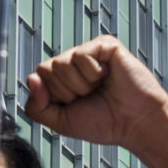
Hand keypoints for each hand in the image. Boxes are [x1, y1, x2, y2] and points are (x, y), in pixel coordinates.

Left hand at [23, 36, 167, 153]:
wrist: (136, 123)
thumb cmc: (103, 122)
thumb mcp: (61, 122)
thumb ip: (36, 107)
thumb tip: (31, 79)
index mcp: (61, 78)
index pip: (38, 77)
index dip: (55, 96)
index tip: (76, 105)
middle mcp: (72, 62)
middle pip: (47, 69)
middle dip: (67, 91)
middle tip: (91, 96)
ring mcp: (88, 52)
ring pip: (61, 63)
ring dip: (81, 84)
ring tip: (100, 87)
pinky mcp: (104, 44)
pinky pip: (80, 56)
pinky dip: (93, 74)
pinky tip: (108, 76)